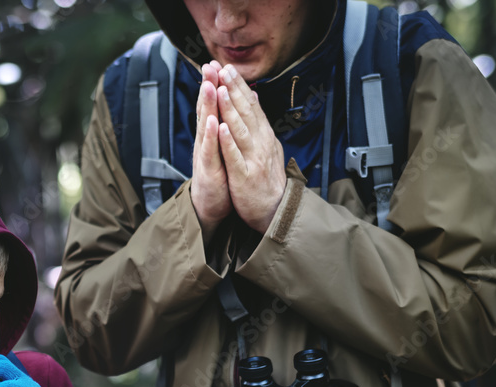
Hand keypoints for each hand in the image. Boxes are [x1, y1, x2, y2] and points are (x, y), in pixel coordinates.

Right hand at [191, 62, 233, 242]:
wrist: (209, 207)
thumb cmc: (217, 177)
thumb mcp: (221, 148)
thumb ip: (223, 127)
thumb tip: (227, 107)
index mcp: (211, 136)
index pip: (212, 106)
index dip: (213, 84)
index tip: (215, 63)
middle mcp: (205, 142)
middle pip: (205, 110)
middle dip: (207, 87)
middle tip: (208, 64)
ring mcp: (205, 155)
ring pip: (205, 126)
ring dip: (206, 105)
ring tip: (209, 84)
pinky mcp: (208, 171)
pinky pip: (209, 151)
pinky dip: (211, 136)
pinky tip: (213, 122)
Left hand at [216, 64, 286, 233]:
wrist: (275, 211)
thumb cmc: (266, 180)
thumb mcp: (267, 147)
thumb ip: (259, 124)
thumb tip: (254, 98)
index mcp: (264, 136)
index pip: (251, 106)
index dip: (239, 86)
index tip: (227, 67)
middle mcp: (261, 144)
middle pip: (247, 112)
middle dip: (234, 89)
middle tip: (223, 68)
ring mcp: (253, 159)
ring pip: (240, 130)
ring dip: (231, 109)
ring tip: (222, 89)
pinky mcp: (244, 176)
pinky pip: (235, 156)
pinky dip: (228, 141)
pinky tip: (220, 127)